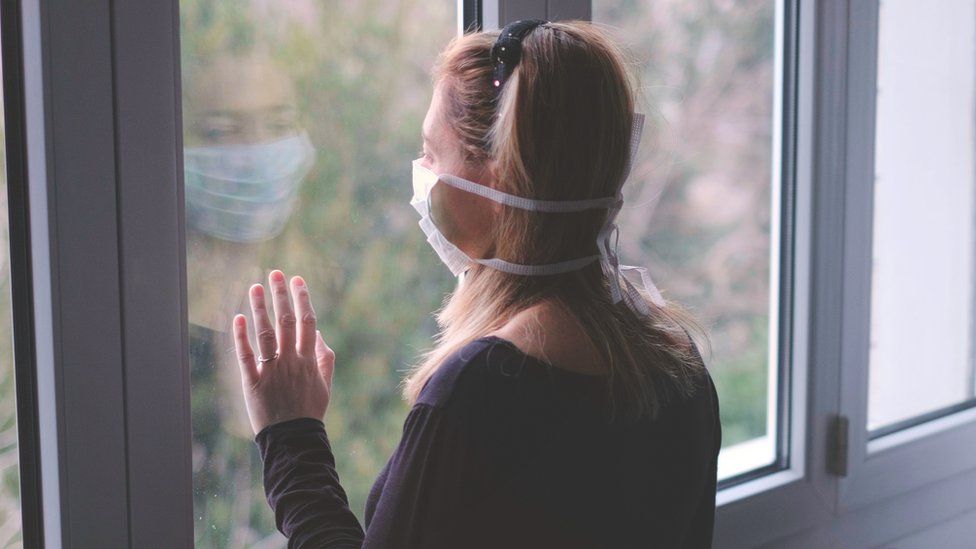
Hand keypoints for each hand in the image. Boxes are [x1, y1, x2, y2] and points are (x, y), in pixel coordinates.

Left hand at [232, 269, 335, 435]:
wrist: (293, 439)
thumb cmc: (309, 411)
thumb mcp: (325, 385)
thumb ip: (325, 358)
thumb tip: (318, 333)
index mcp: (309, 360)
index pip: (308, 322)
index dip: (303, 299)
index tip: (297, 280)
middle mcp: (291, 362)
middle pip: (286, 322)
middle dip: (281, 295)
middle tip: (275, 273)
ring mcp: (272, 371)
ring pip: (265, 334)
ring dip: (260, 308)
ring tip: (255, 287)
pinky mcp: (253, 383)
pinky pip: (246, 356)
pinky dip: (241, 336)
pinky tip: (238, 317)